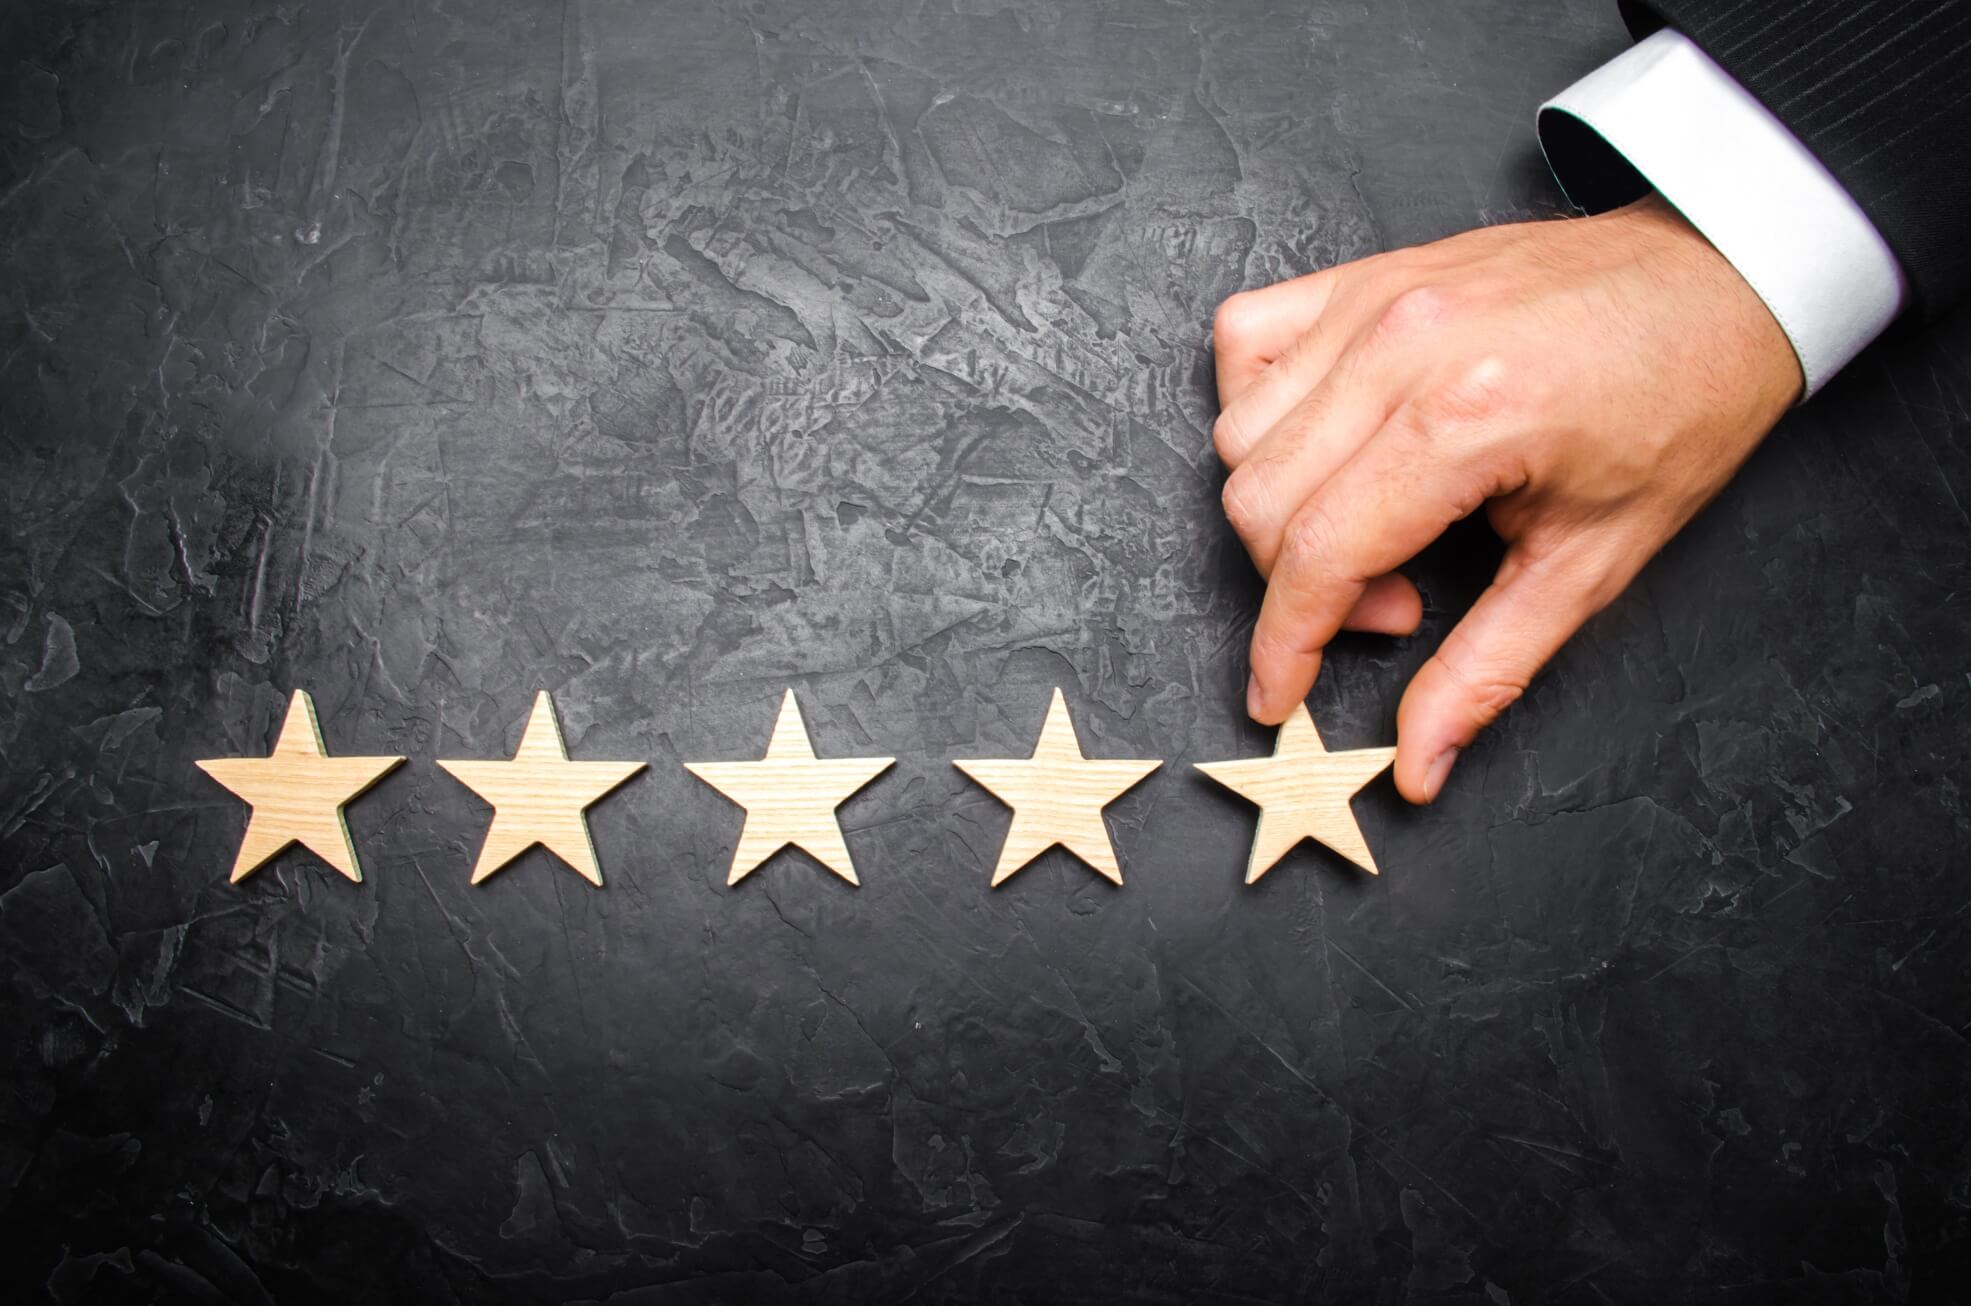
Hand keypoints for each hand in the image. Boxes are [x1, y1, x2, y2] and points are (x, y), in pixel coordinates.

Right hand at [1212, 195, 1799, 802]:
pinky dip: (1255, 404)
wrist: (1723, 285)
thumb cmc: (1681, 410)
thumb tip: (1417, 763)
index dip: (1284, 643)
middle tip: (1396, 601)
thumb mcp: (1594, 563)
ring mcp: (1375, 299)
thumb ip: (1487, 667)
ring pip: (1239, 433)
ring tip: (1378, 522)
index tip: (1277, 695)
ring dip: (1283, 505)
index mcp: (1465, 419)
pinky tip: (1323, 442)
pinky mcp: (1367, 273)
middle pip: (1261, 500)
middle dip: (1302, 584)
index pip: (1318, 553)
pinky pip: (1244, 339)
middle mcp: (1401, 347)